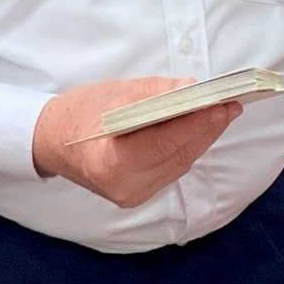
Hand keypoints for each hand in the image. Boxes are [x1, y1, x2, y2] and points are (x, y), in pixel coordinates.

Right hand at [32, 77, 242, 208]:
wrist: (52, 142)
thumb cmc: (80, 114)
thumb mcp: (115, 94)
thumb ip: (155, 93)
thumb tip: (192, 88)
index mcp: (111, 162)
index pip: (167, 142)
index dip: (199, 123)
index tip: (224, 104)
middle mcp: (124, 186)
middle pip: (178, 154)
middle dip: (207, 128)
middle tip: (231, 104)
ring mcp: (131, 195)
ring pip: (180, 163)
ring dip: (202, 137)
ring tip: (221, 113)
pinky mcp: (138, 195)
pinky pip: (172, 168)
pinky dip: (187, 147)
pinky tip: (199, 129)